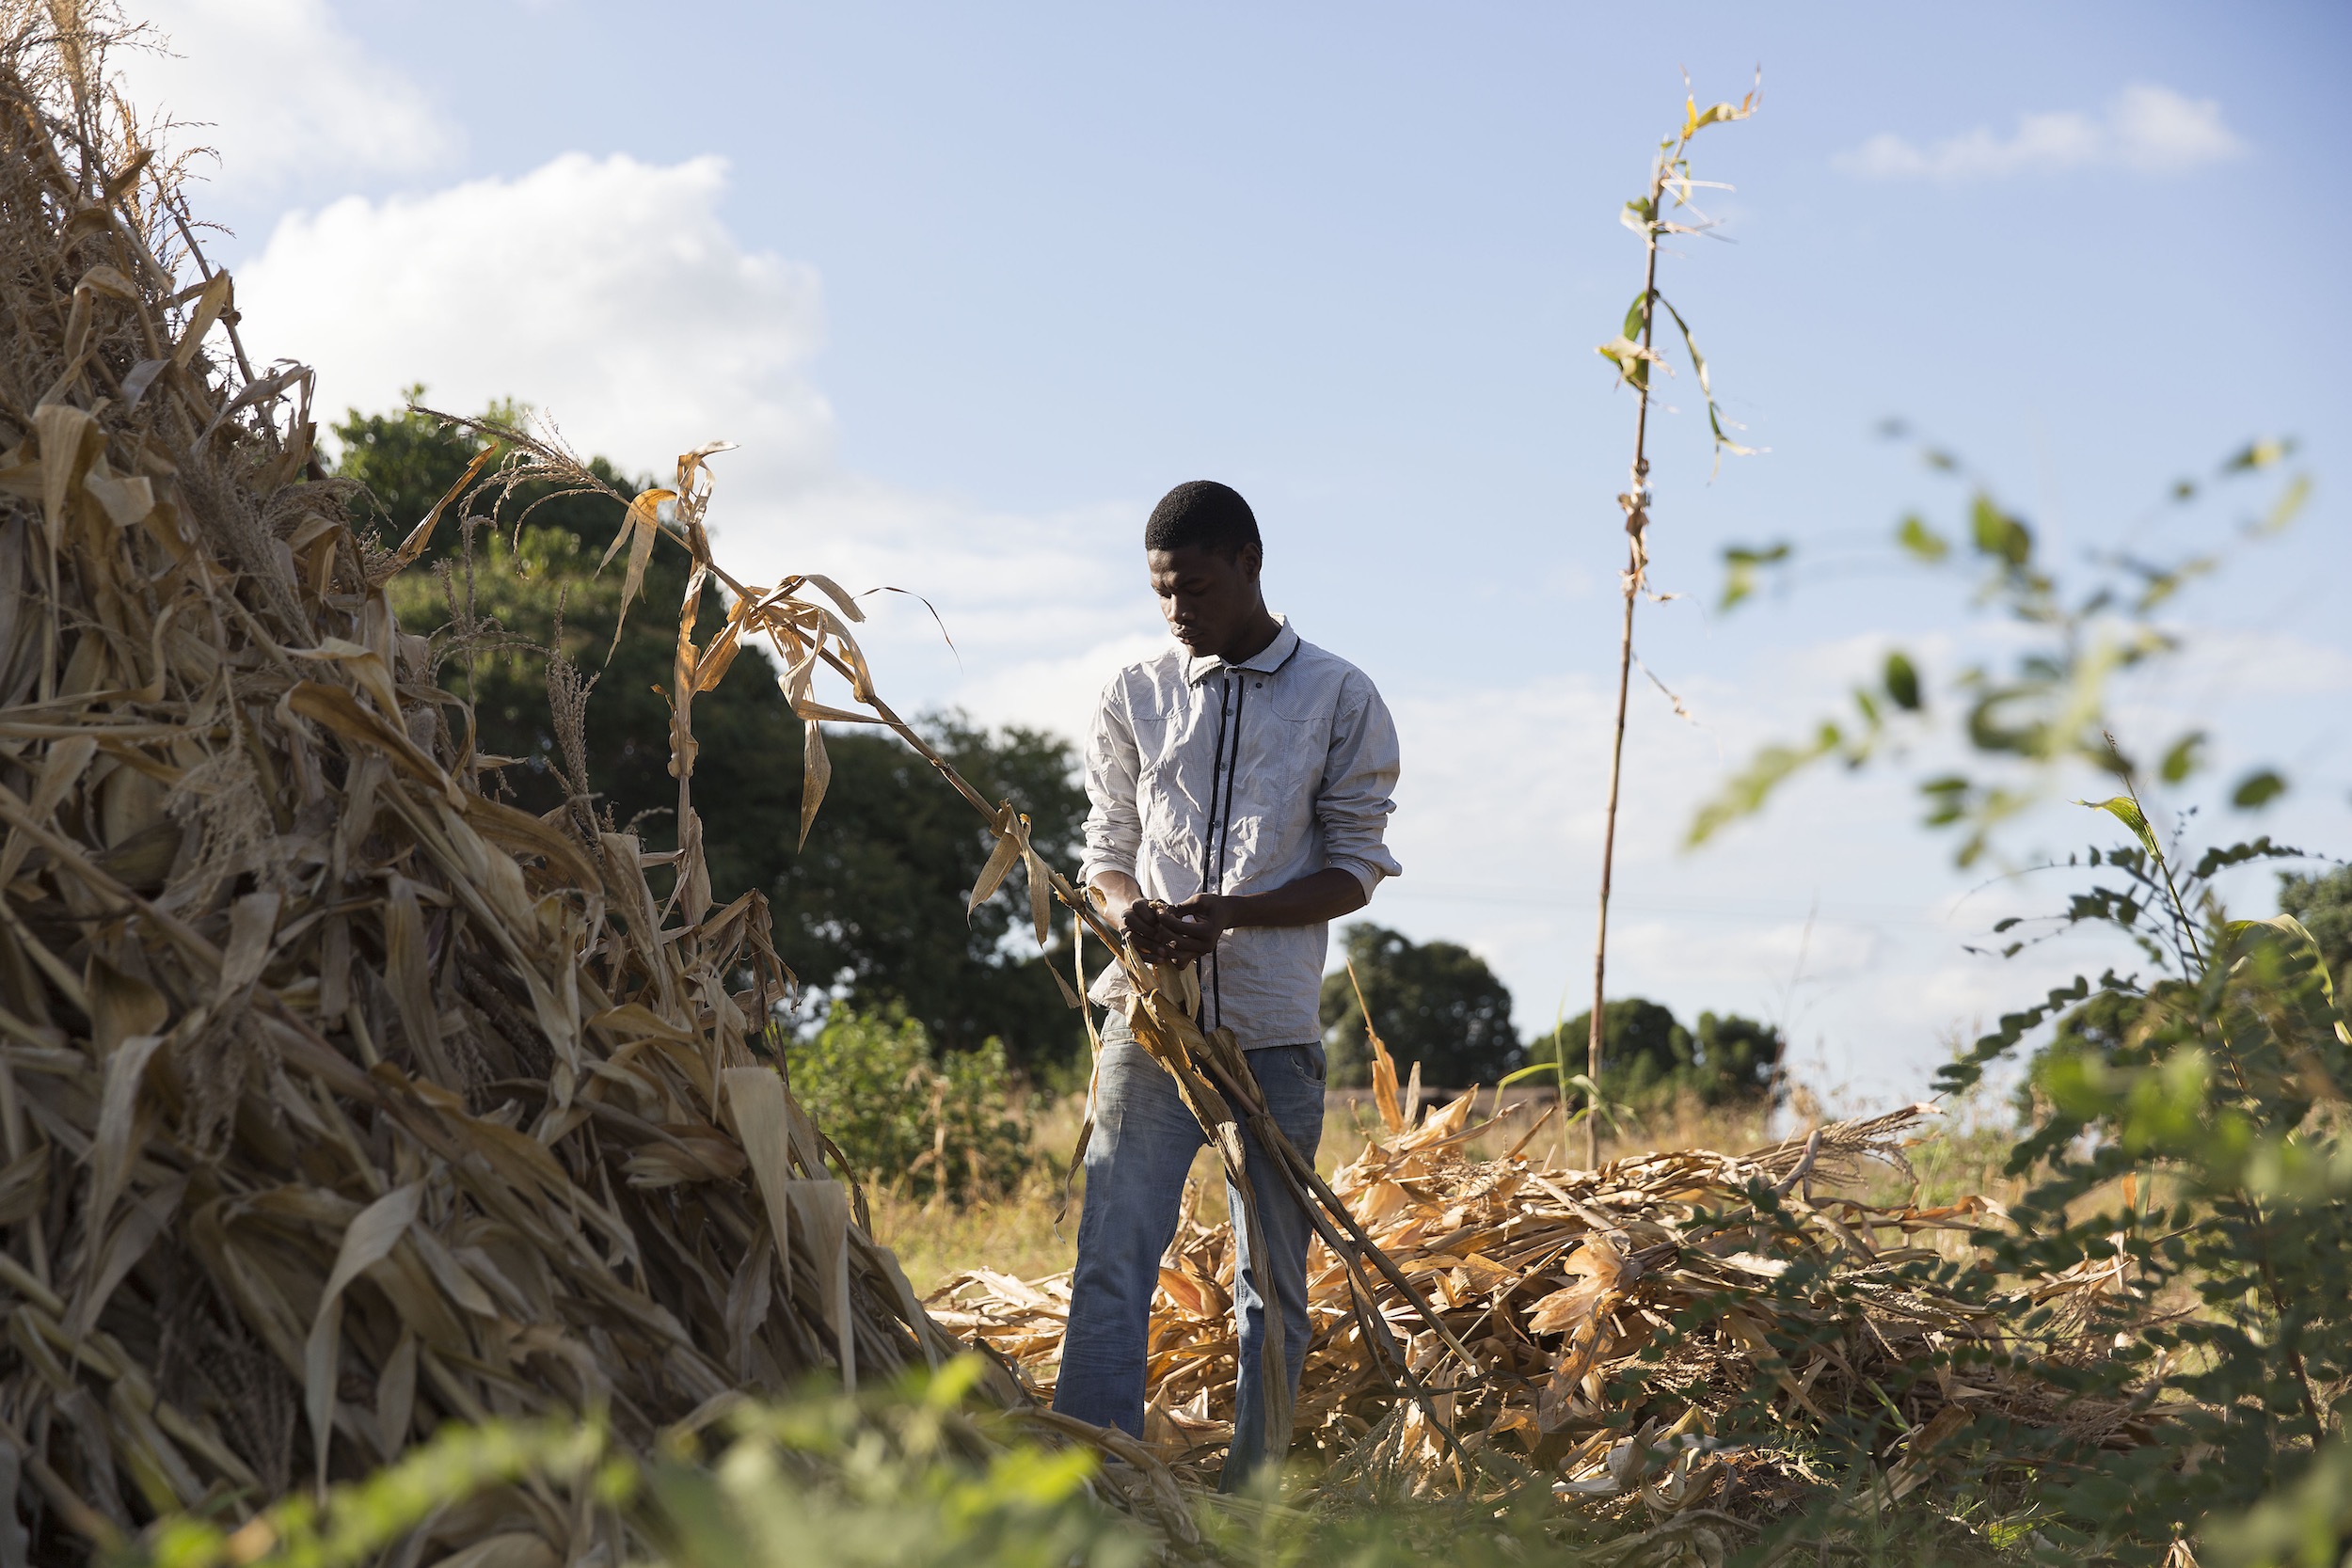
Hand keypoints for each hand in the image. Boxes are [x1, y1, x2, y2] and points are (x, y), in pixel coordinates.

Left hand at [1108, 894, 1224, 966]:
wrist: (1225, 914)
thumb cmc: (1212, 905)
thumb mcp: (1198, 900)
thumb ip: (1180, 907)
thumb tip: (1162, 912)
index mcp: (1208, 931)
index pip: (1180, 928)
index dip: (1166, 919)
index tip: (1159, 910)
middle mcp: (1206, 945)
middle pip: (1176, 944)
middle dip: (1163, 931)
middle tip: (1158, 920)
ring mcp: (1201, 953)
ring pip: (1175, 956)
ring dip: (1164, 943)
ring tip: (1161, 929)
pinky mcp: (1197, 956)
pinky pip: (1179, 962)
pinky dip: (1171, 953)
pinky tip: (1167, 940)